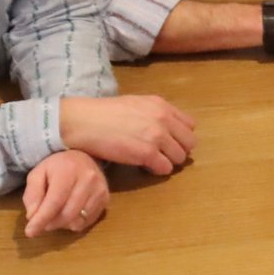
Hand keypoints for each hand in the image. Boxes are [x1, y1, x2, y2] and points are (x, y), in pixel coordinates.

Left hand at [21, 150, 107, 236]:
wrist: (84, 156)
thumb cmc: (57, 166)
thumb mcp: (38, 174)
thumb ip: (32, 194)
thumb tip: (33, 216)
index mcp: (68, 171)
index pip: (54, 202)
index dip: (41, 220)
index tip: (30, 232)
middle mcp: (88, 180)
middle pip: (67, 215)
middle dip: (51, 223)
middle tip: (42, 222)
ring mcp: (99, 190)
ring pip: (78, 221)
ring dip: (62, 224)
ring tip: (56, 215)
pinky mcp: (106, 199)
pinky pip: (88, 222)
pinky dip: (75, 223)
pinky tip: (69, 213)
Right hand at [59, 94, 196, 175]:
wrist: (84, 122)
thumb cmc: (104, 113)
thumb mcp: (136, 103)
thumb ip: (155, 113)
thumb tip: (167, 127)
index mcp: (161, 105)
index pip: (190, 125)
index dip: (180, 136)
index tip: (169, 142)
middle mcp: (163, 119)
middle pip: (189, 143)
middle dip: (177, 150)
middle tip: (162, 154)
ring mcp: (157, 136)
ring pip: (179, 158)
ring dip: (167, 162)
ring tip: (151, 160)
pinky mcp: (147, 154)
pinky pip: (165, 168)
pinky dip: (157, 170)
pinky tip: (144, 167)